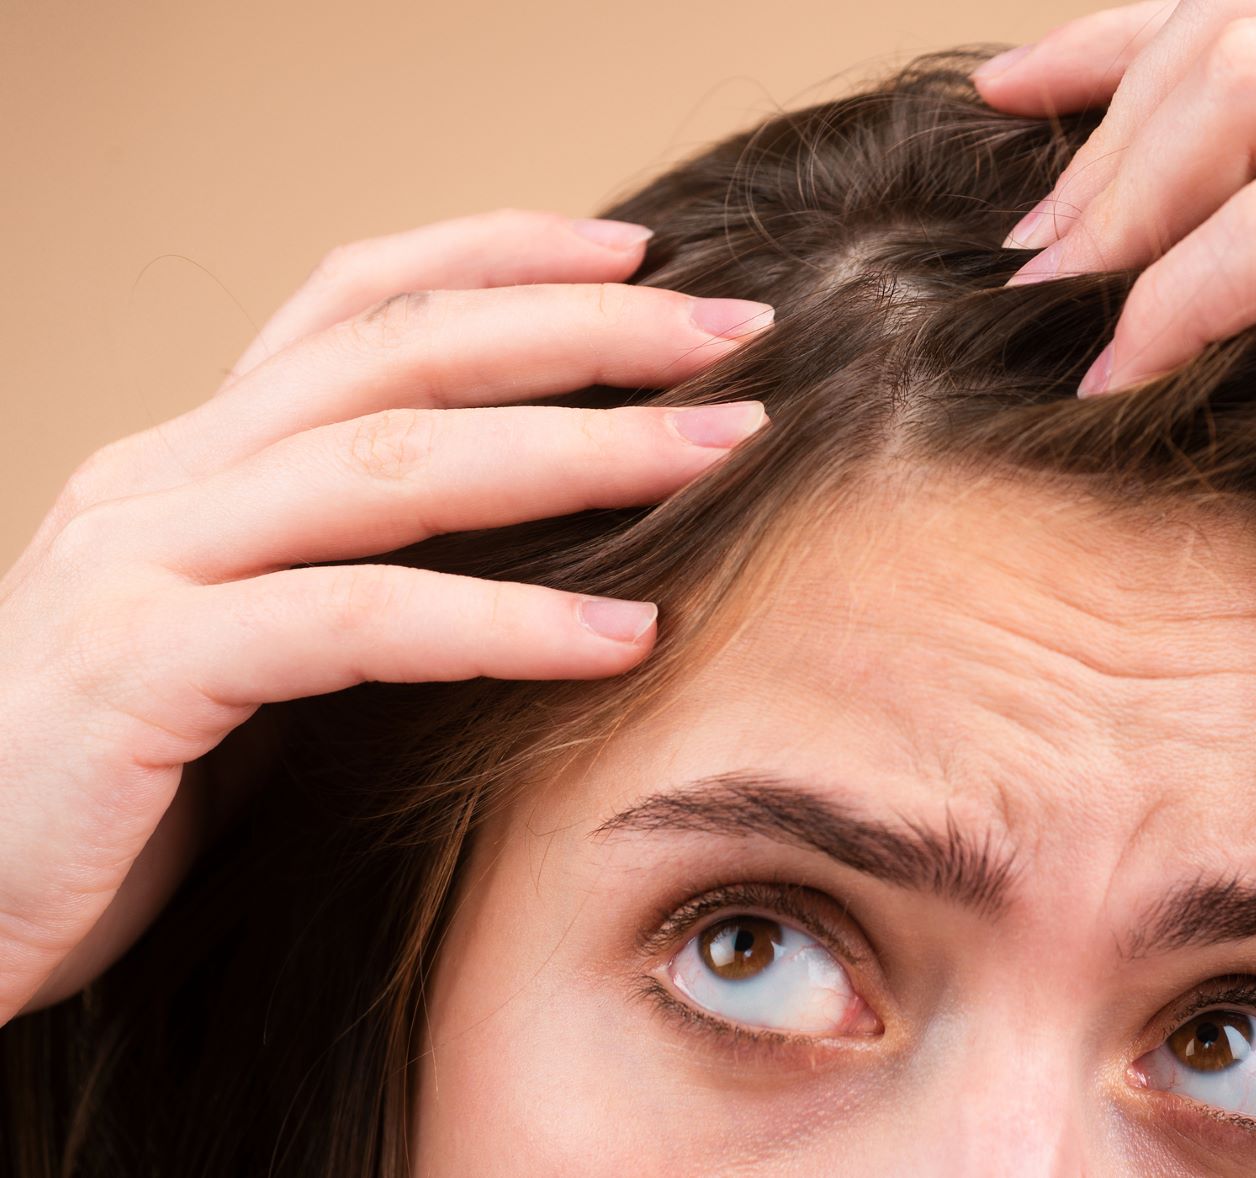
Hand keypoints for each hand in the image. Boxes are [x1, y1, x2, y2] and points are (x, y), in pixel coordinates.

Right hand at [0, 208, 774, 1020]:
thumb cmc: (110, 786)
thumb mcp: (242, 649)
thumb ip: (348, 579)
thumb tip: (538, 561)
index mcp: (194, 458)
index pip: (356, 303)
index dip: (499, 256)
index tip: (639, 253)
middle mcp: (163, 479)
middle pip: (400, 351)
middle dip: (582, 329)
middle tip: (733, 332)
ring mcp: (140, 563)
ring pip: (390, 464)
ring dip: (577, 447)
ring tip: (721, 448)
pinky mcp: (137, 672)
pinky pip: (353, 623)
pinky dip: (502, 622)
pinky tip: (627, 636)